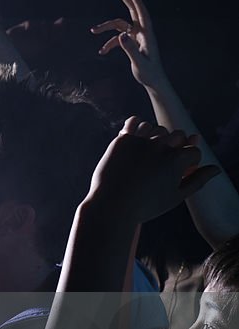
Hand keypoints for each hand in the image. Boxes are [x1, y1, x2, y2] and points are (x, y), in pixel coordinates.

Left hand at [86, 117, 218, 223]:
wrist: (112, 206)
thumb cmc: (146, 205)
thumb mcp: (176, 196)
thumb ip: (198, 180)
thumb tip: (216, 169)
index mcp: (177, 160)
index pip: (194, 151)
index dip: (190, 162)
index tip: (180, 173)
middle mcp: (160, 146)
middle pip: (178, 136)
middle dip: (177, 147)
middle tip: (166, 162)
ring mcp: (140, 141)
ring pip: (157, 128)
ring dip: (158, 137)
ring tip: (151, 153)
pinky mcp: (122, 139)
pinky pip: (134, 122)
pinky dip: (138, 126)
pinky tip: (138, 138)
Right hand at [90, 0, 165, 90]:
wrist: (153, 81)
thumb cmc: (149, 73)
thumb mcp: (139, 63)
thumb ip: (130, 49)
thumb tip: (121, 36)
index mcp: (147, 35)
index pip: (143, 15)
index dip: (138, 3)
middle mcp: (142, 32)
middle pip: (132, 11)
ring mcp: (136, 36)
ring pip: (119, 25)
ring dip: (106, 27)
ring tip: (93, 30)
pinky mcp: (131, 42)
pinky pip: (117, 37)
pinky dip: (109, 42)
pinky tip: (101, 52)